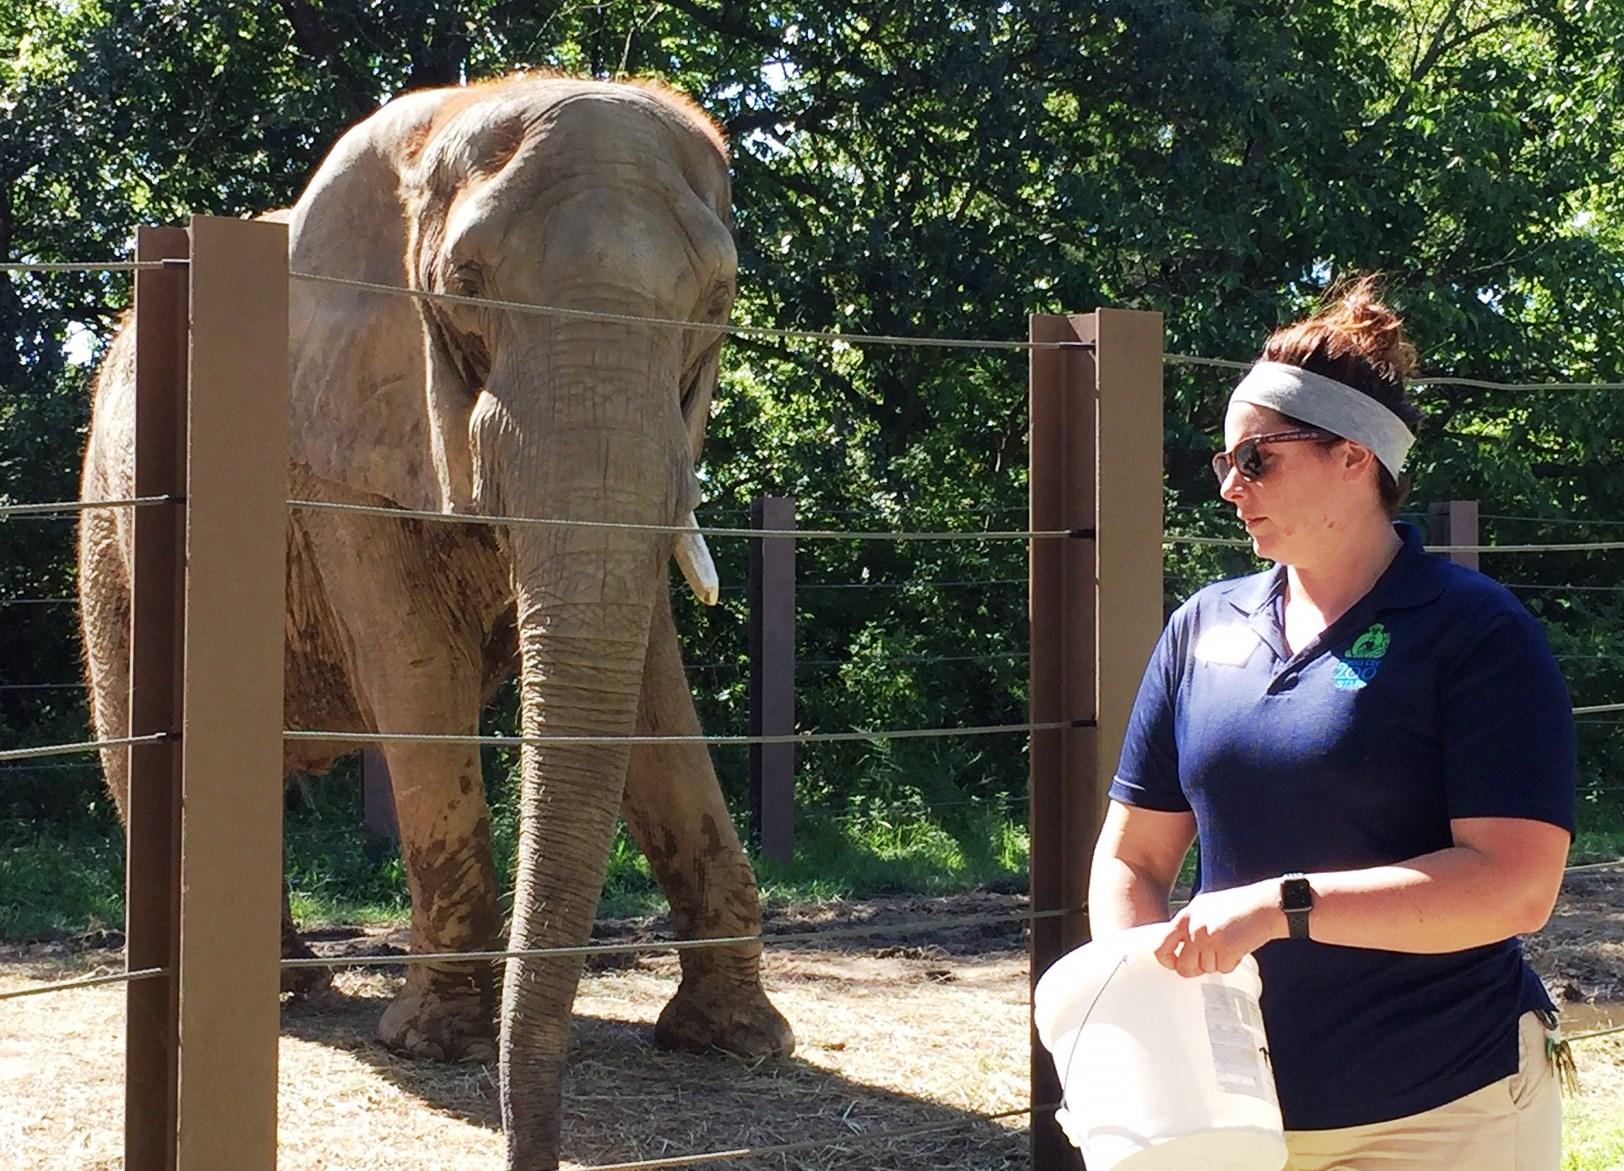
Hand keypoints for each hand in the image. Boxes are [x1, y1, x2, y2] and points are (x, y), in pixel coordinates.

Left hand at [1152, 880, 1286, 977]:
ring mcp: (1208, 938)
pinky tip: (1239, 947)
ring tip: (1229, 945)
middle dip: (1196, 969)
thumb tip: (1181, 950)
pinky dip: (1232, 963)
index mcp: (1185, 916)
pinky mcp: (1225, 948)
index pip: (1160, 946)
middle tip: (1210, 960)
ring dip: (1217, 963)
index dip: (1167, 961)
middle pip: (1183, 967)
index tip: (1176, 964)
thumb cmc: (1238, 906)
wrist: (1266, 904)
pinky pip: (1223, 968)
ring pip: (1205, 969)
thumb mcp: (1205, 908)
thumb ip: (1190, 926)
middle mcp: (1193, 928)